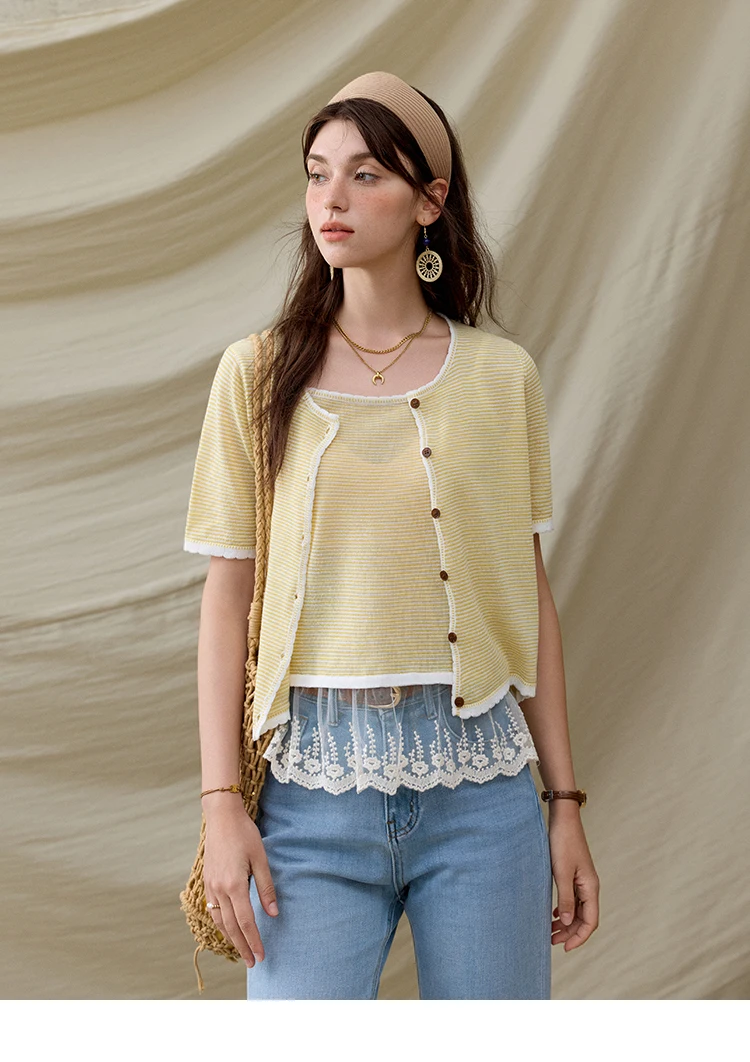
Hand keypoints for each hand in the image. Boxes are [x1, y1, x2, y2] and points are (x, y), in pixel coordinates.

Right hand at [202, 798, 278, 966]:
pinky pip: (212, 910)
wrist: (221, 817)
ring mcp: (210, 886)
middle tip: (252, 962)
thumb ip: (266, 888)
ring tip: (241, 950)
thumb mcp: (260, 858)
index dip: (254, 940)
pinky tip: (227, 928)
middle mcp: (219, 889)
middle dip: (242, 946)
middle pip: (231, 927)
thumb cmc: (244, 834)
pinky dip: (220, 923)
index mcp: (234, 885)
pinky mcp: (207, 881)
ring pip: (219, 920)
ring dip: (230, 937)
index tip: (261, 955)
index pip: (246, 921)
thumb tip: (273, 914)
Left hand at [548, 809, 599, 950]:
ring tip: (549, 931)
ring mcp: (582, 880)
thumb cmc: (562, 842)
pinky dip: (563, 909)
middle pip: (584, 918)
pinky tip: (552, 913)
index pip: (590, 921)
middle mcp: (589, 886)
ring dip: (566, 922)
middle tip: (551, 941)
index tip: (565, 948)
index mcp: (590, 887)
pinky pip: (572, 899)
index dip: (579, 937)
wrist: (563, 819)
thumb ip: (565, 898)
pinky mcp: (573, 874)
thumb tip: (567, 922)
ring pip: (577, 909)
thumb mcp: (561, 872)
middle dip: (570, 932)